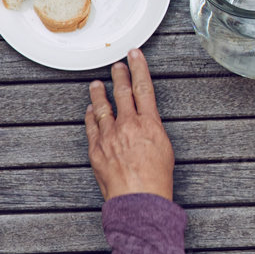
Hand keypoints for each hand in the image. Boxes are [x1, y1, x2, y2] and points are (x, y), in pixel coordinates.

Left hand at [85, 49, 174, 201]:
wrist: (138, 198)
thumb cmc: (156, 178)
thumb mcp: (165, 148)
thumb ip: (153, 130)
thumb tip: (145, 122)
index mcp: (149, 123)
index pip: (144, 88)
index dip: (139, 69)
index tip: (135, 55)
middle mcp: (127, 125)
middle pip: (122, 93)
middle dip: (119, 75)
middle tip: (117, 64)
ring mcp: (109, 136)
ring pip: (101, 108)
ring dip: (99, 94)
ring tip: (96, 84)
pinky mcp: (96, 149)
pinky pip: (91, 127)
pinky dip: (90, 116)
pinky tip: (89, 110)